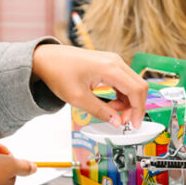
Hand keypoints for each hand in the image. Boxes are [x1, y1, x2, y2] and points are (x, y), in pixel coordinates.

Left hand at [32, 44, 147, 128]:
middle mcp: (115, 61)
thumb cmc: (58, 73)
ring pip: (132, 84)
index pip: (136, 90)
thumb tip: (117, 122)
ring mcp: (113, 61)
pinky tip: (109, 104)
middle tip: (122, 121)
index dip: (138, 110)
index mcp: (110, 68)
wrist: (46, 59)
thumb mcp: (78, 98)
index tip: (134, 125)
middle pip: (139, 86)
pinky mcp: (109, 64)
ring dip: (127, 102)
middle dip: (134, 107)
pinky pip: (123, 81)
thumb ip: (100, 111)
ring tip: (111, 112)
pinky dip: (121, 95)